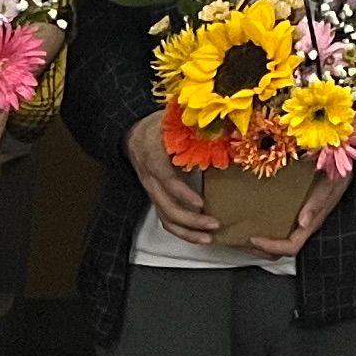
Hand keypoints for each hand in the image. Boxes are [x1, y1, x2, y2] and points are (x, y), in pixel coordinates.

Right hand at [126, 114, 217, 240]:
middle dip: (190, 219)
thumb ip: (193, 124)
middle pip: (166, 206)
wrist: (132, 134)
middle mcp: (151, 179)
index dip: (182, 193)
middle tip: (214, 223)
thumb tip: (223, 124)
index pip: (167, 180)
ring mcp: (152, 191)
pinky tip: (199, 235)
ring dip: (187, 231)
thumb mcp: (172, 119)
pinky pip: (166, 219)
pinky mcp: (156, 197)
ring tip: (208, 237)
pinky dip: (182, 230)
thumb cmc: (157, 126)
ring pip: (165, 218)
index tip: (200, 201)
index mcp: (154, 157)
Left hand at [239, 161, 350, 261]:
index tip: (253, 238)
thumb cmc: (337, 176)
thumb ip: (317, 203)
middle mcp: (305, 226)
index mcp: (311, 224)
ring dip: (262, 242)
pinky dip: (267, 228)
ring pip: (280, 241)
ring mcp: (301, 221)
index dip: (271, 247)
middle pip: (282, 250)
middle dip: (261, 250)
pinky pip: (281, 228)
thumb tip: (303, 222)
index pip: (291, 247)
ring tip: (244, 232)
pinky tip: (256, 217)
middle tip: (242, 240)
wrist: (345, 168)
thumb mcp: (329, 185)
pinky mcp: (298, 213)